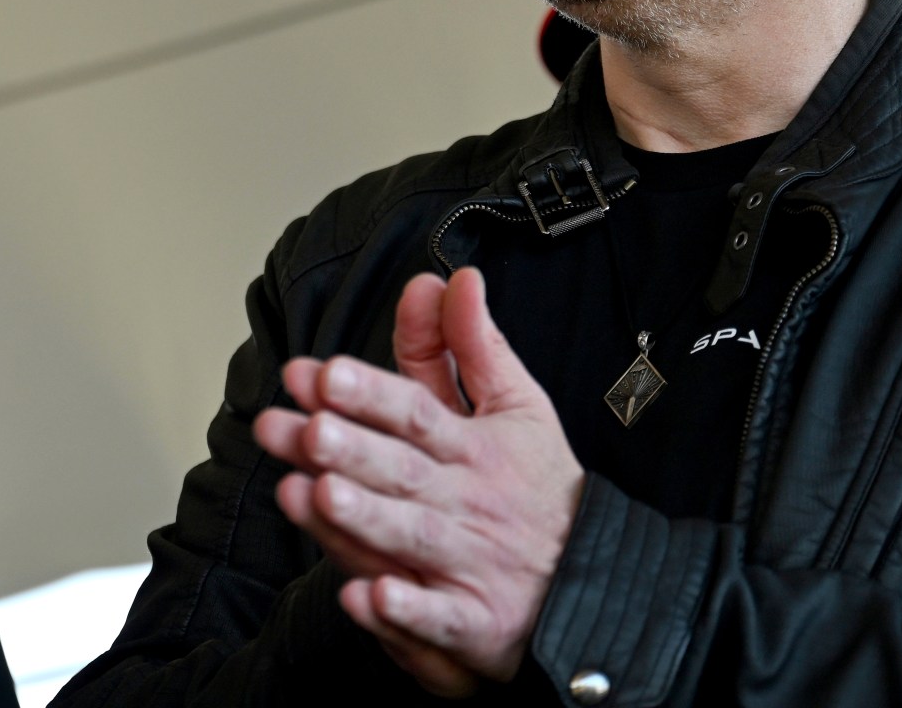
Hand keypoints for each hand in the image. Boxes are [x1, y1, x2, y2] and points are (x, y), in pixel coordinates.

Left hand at [254, 269, 583, 687]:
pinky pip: (437, 620)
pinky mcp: (473, 623)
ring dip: (364, 519)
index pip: (416, 411)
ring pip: (411, 539)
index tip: (321, 374)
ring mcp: (468, 563)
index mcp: (474, 447)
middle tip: (304, 428)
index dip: (370, 392)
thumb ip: (472, 345)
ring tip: (315, 494)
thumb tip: (451, 278)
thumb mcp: (517, 407)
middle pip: (402, 471)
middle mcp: (467, 501)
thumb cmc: (540, 487)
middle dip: (351, 450)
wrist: (598, 581)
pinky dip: (404, 614)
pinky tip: (365, 598)